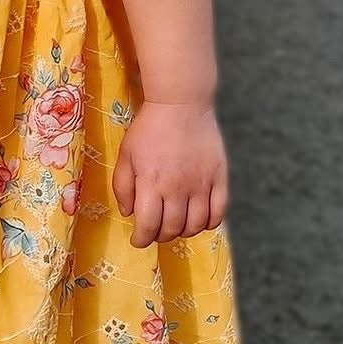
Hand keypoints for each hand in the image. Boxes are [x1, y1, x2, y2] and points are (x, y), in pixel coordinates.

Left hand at [111, 100, 228, 247]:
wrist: (181, 103)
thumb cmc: (149, 129)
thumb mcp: (126, 155)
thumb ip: (123, 186)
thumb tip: (128, 212)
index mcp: (152, 183)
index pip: (148, 225)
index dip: (141, 239)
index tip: (138, 240)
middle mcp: (178, 188)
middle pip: (172, 229)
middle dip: (160, 236)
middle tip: (156, 231)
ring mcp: (201, 184)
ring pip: (195, 225)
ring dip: (183, 232)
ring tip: (176, 225)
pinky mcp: (219, 178)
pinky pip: (218, 213)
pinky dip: (208, 223)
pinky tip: (198, 219)